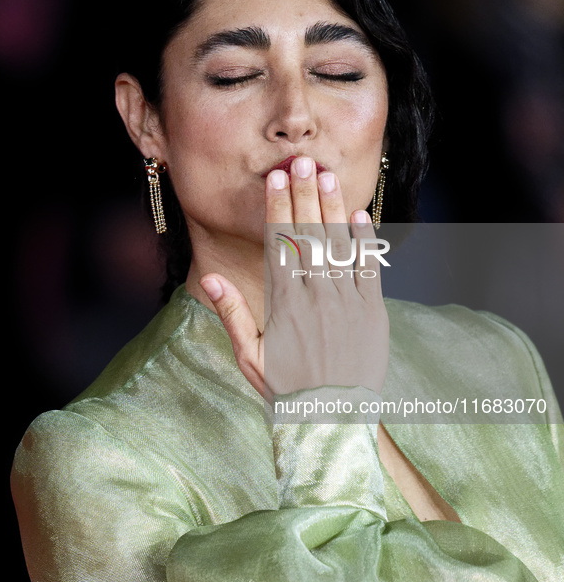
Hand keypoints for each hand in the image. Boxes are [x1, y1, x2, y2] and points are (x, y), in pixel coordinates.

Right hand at [200, 157, 388, 401]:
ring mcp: (346, 303)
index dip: (277, 209)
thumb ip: (231, 314)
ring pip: (337, 246)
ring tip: (326, 174)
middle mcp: (315, 297)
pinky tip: (359, 214)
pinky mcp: (372, 313)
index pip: (279, 245)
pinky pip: (368, 269)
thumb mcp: (249, 357)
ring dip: (331, 207)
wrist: (334, 419)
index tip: (275, 179)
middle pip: (308, 236)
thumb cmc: (286, 390)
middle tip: (301, 161)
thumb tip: (210, 278)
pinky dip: (364, 241)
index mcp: (283, 305)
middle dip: (304, 195)